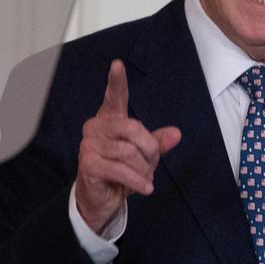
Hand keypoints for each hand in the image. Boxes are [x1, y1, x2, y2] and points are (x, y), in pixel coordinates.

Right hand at [75, 59, 180, 232]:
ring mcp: (90, 144)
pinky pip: (121, 170)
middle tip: (151, 165)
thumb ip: (158, 142)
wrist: (100, 199)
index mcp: (110, 118)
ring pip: (130, 152)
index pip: (115, 97)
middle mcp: (97, 127)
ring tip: (144, 178)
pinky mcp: (88, 163)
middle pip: (134, 129)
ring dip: (144, 170)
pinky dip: (138, 181)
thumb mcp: (143, 155)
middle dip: (150, 150)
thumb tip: (176, 134)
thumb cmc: (120, 171)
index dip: (117, 81)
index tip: (117, 65)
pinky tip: (144, 187)